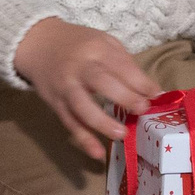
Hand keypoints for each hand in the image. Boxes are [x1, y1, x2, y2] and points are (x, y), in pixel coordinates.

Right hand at [15, 18, 159, 161]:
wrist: (38, 44)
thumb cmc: (78, 44)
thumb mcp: (102, 41)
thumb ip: (124, 62)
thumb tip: (150, 89)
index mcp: (95, 48)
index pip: (120, 65)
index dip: (139, 81)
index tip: (156, 95)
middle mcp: (79, 68)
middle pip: (101, 82)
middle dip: (124, 97)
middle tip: (142, 110)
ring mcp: (65, 87)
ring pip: (82, 106)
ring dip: (102, 122)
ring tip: (122, 134)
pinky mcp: (56, 103)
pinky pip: (69, 123)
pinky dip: (83, 139)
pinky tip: (97, 153)